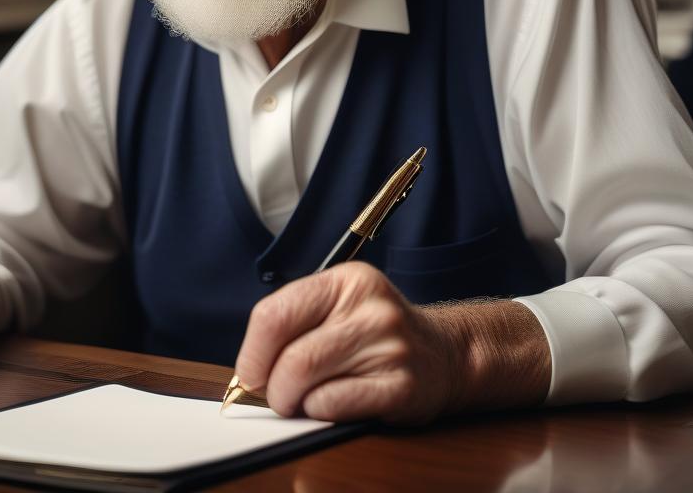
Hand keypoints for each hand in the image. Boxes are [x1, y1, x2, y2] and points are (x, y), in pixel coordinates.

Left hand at [232, 262, 549, 424]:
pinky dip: (321, 412)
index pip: (275, 314)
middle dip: (272, 387)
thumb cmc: (376, 335)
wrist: (444, 354)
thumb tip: (248, 371)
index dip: (253, 353)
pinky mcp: (401, 385)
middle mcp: (370, 306)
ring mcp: (390, 344)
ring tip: (305, 400)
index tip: (252, 373)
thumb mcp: (340, 307)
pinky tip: (335, 403)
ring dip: (294, 402)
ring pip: (307, 381)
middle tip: (279, 395)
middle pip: (290, 357)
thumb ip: (296, 324)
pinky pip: (334, 405)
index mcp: (347, 280)